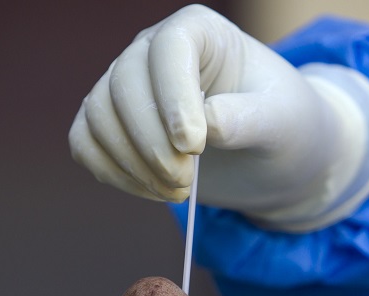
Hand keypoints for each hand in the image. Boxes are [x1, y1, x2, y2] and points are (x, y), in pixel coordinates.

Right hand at [69, 5, 368, 230]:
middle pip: (125, 85)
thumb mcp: (282, 122)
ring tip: (176, 191)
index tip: (193, 145)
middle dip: (152, 143)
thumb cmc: (283, 127)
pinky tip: (151, 190)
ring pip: (99, 116)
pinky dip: (111, 173)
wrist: (269, 157)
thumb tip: (205, 123)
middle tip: (185, 182)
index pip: (169, 49)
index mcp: (198, 32)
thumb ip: (247, 119)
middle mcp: (153, 51)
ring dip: (131, 163)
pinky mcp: (112, 126)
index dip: (173, 97)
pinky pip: (85, 143)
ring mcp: (126, 88)